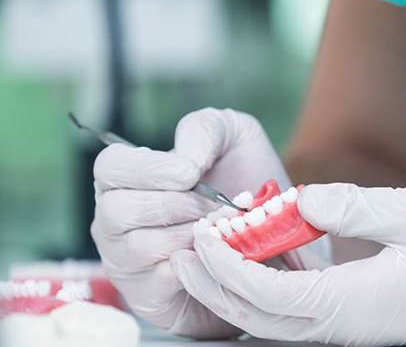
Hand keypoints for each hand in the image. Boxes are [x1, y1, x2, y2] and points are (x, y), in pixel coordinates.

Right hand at [91, 108, 328, 337]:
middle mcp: (115, 219)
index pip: (109, 167)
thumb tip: (185, 161)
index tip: (190, 173)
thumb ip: (204, 130)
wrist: (273, 234)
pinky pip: (159, 282)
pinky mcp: (148, 296)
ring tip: (223, 229)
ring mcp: (126, 261)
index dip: (147, 169)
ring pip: (139, 246)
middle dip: (177, 205)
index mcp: (127, 178)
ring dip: (190, 235)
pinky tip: (220, 254)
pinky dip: (197, 265)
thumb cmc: (244, 181)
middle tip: (216, 206)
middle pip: (118, 209)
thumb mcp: (232, 138)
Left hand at [173, 182, 405, 345]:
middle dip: (217, 287)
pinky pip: (303, 322)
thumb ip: (353, 206)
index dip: (227, 266)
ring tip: (215, 258)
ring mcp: (359, 335)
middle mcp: (349, 331)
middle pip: (261, 321)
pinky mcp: (369, 329)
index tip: (203, 234)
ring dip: (239, 294)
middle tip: (188, 250)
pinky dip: (271, 299)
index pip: (267, 293)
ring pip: (278, 326)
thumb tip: (300, 200)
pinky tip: (265, 270)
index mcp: (355, 305)